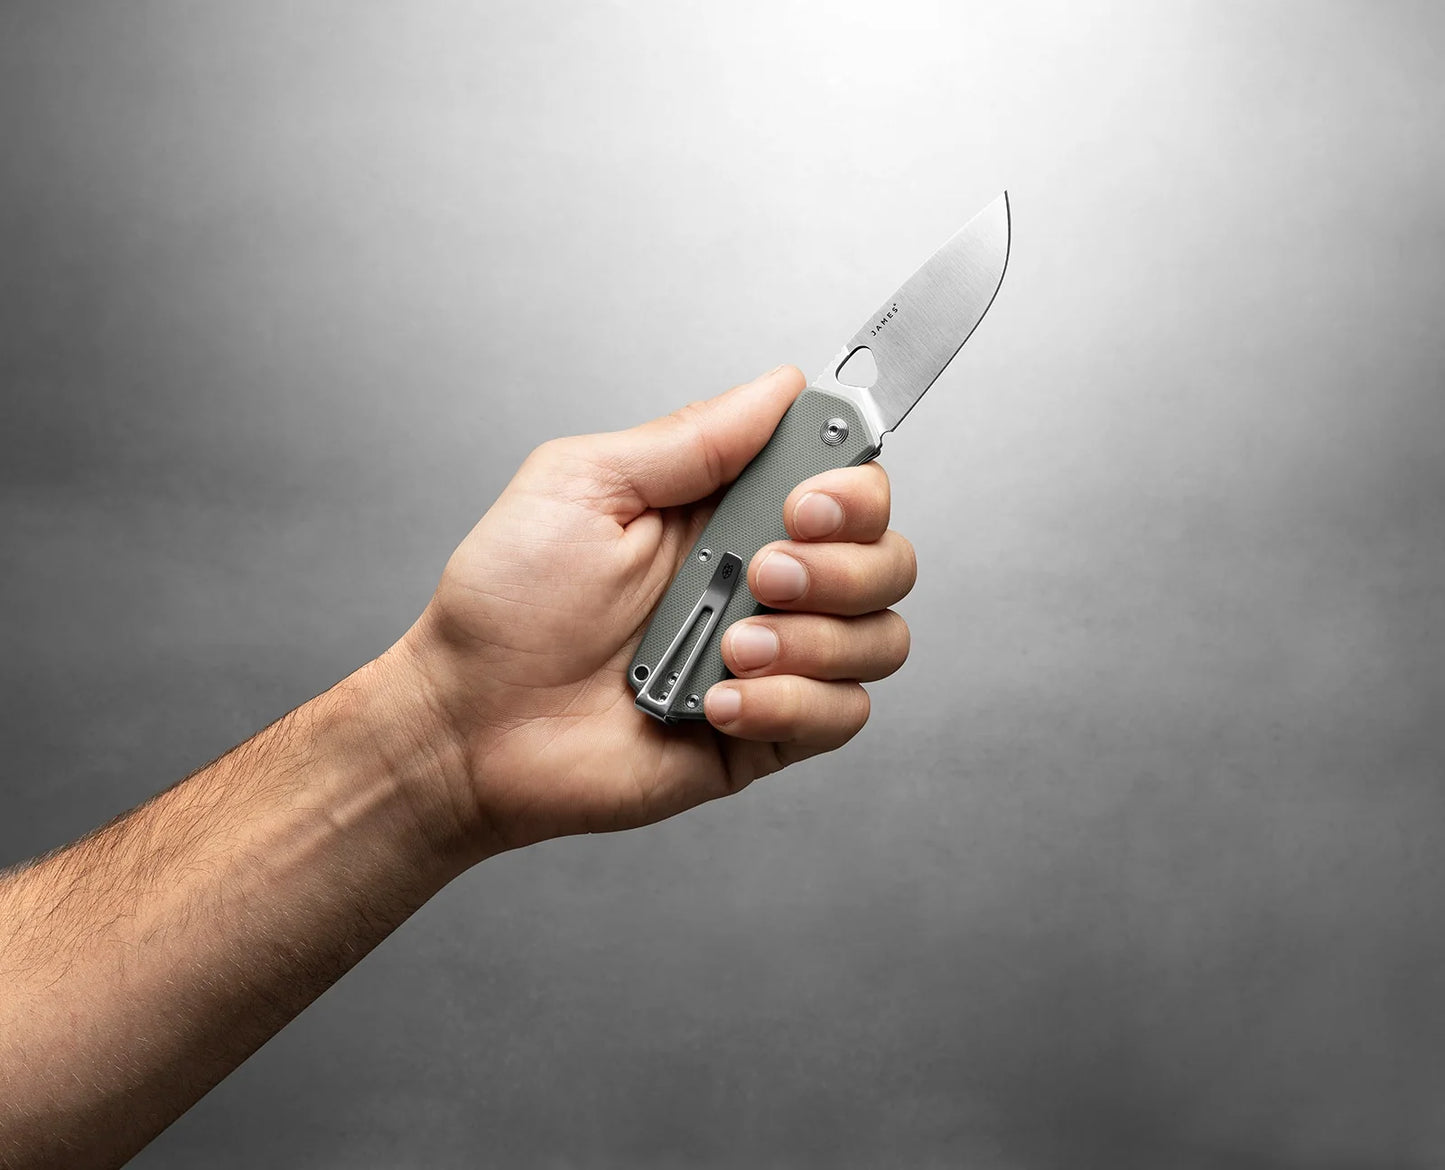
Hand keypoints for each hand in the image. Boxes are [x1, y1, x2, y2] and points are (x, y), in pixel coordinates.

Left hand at [387, 365, 915, 857]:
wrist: (468, 722)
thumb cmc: (507, 606)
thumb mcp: (585, 485)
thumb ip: (691, 439)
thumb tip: (780, 387)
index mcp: (726, 513)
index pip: (846, 484)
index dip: (851, 488)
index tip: (802, 501)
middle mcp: (764, 582)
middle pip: (887, 559)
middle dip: (840, 566)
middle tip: (759, 572)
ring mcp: (773, 660)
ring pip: (880, 639)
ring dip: (812, 640)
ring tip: (726, 648)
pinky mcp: (767, 733)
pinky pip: (841, 716)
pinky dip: (789, 705)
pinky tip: (716, 702)